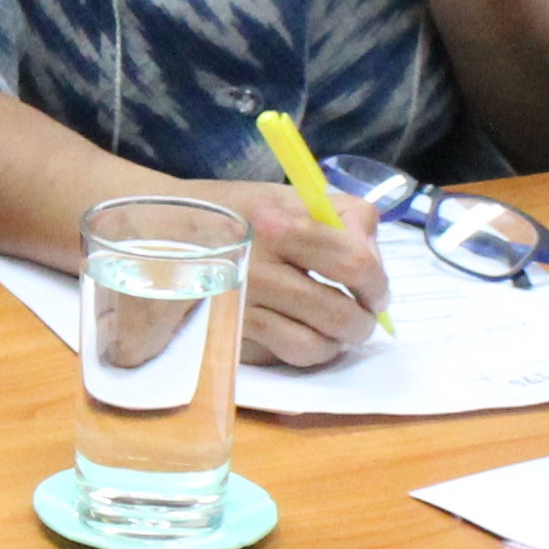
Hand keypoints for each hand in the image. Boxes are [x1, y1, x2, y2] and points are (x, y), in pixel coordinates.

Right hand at [170, 176, 391, 368]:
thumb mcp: (293, 195)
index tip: (377, 292)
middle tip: (365, 317)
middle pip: (338, 311)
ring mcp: (245, 302)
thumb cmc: (243, 211)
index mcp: (280, 223)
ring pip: (316, 342)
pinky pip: (290, 353)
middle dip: (364, 321)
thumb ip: (345, 217)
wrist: (171, 229)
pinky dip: (315, 352)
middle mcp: (260, 265)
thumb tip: (374, 262)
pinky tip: (315, 337)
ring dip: (340, 342)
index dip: (377, 284)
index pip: (353, 262)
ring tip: (341, 330)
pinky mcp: (235, 328)